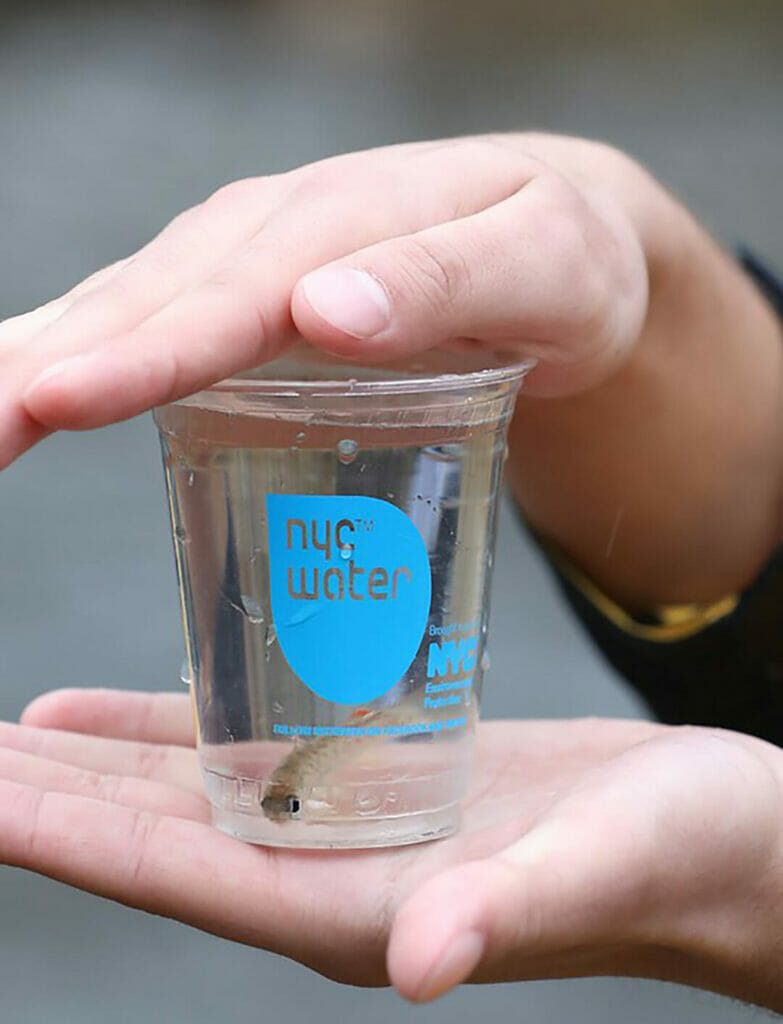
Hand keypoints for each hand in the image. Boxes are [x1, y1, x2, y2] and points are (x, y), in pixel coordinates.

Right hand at [1, 134, 651, 465]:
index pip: (227, 297)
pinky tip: (23, 397)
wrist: (555, 242)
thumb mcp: (543, 263)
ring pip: (116, 310)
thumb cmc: (559, 264)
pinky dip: (68, 360)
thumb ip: (447, 279)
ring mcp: (245, 264)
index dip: (142, 352)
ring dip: (28, 366)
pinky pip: (139, 325)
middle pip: (139, 302)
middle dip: (38, 369)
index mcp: (341, 224)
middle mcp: (272, 237)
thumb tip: (326, 312)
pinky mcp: (241, 300)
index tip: (55, 400)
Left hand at [1, 690, 780, 1008]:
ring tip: (5, 728)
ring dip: (88, 763)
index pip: (169, 872)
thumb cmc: (680, 859)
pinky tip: (110, 710)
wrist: (722, 840)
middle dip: (42, 795)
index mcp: (350, 911)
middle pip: (150, 833)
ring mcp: (347, 826)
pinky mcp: (379, 777)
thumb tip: (424, 967)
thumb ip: (508, 913)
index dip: (56, 835)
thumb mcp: (598, 871)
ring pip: (186, 790)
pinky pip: (250, 750)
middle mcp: (325, 873)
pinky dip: (171, 729)